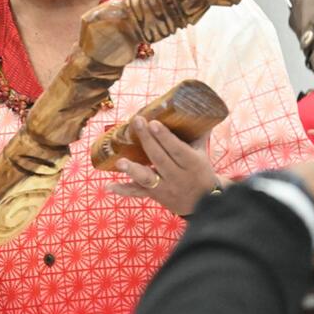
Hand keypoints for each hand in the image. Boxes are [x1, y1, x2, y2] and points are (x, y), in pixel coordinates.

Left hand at [106, 116, 220, 215]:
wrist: (205, 204)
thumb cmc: (201, 172)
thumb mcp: (201, 153)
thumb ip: (196, 133)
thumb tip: (198, 109)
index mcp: (192, 164)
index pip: (178, 149)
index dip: (165, 137)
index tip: (153, 122)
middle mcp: (177, 176)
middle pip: (160, 158)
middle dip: (147, 140)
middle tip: (137, 122)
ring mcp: (164, 187)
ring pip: (147, 178)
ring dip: (132, 169)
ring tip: (120, 161)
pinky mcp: (154, 195)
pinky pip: (137, 193)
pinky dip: (123, 190)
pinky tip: (108, 186)